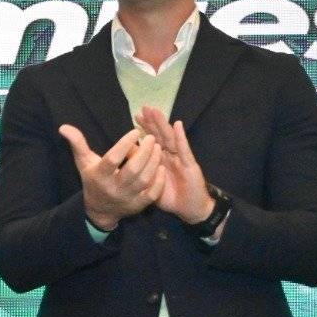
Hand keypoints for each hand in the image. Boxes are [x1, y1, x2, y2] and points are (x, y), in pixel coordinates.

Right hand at [59, 124, 163, 230]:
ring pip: (144, 181)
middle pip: (132, 170)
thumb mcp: (84, 163)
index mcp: (99, 176)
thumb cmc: (93, 180)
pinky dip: (158, 182)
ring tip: (158, 148)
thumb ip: (78, 144)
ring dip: (153, 163)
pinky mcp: (137, 206)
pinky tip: (162, 168)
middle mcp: (113, 188)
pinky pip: (152, 195)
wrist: (99, 210)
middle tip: (152, 138)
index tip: (135, 132)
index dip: (124, 144)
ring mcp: (126, 198)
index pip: (113, 159)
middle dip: (144, 152)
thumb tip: (64, 127)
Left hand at [134, 106, 214, 224]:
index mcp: (160, 159)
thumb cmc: (170, 197)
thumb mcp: (149, 183)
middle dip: (153, 121)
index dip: (145, 128)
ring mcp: (180, 158)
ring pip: (171, 138)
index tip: (136, 115)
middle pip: (160, 135)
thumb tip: (126, 157)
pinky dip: (181, 137)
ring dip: (163, 124)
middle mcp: (170, 156)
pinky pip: (184, 149)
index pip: (152, 140)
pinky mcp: (190, 165)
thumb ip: (140, 171)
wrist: (189, 210)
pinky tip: (177, 125)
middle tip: (145, 106)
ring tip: (156, 110)